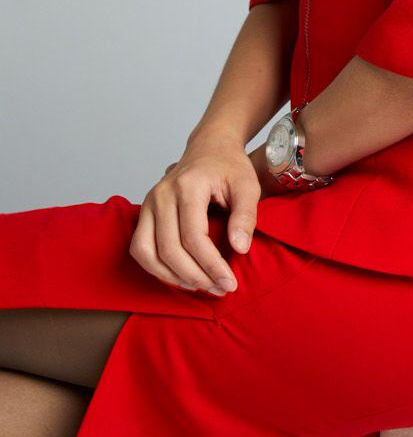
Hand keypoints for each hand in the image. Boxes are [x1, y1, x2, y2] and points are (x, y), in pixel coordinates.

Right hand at [129, 133, 259, 294]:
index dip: (211, 265)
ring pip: (147, 252)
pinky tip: (181, 276)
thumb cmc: (229, 166)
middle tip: (219, 289)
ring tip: (201, 286)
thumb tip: (239, 249)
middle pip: (169, 249)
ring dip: (172, 277)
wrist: (210, 147)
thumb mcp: (248, 185)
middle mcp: (162, 194)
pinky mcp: (144, 212)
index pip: (194, 237)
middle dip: (195, 276)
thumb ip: (246, 215)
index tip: (230, 283)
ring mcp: (149, 202)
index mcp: (188, 185)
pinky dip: (157, 268)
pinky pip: (140, 248)